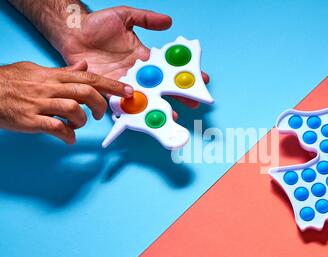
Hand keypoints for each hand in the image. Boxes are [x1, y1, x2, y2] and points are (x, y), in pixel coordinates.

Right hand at [0, 61, 132, 143]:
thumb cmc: (10, 82)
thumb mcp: (37, 71)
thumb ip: (63, 71)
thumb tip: (83, 67)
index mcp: (53, 76)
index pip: (89, 77)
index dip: (111, 85)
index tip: (127, 91)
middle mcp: (49, 88)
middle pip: (85, 92)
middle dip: (100, 104)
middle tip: (102, 114)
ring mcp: (40, 104)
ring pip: (73, 109)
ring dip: (82, 120)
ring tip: (77, 125)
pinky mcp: (30, 120)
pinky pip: (55, 128)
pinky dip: (67, 135)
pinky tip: (68, 139)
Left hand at [60, 6, 208, 108]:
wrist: (73, 32)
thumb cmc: (97, 24)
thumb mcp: (125, 16)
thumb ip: (146, 19)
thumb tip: (168, 21)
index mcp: (144, 56)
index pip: (168, 66)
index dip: (183, 72)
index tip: (201, 77)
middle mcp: (136, 72)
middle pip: (161, 86)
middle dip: (177, 95)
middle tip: (193, 103)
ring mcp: (122, 81)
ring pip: (144, 97)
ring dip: (158, 107)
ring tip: (171, 116)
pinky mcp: (107, 88)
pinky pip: (120, 101)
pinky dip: (131, 109)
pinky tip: (143, 117)